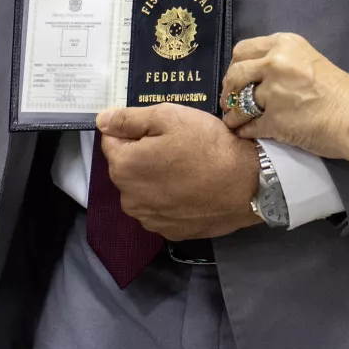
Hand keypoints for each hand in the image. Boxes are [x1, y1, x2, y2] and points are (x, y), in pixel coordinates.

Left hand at [95, 103, 261, 239]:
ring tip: (185, 168)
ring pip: (142, 189)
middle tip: (176, 145)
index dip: (133, 129)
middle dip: (142, 154)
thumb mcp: (169, 117)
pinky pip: (159, 208)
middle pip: (126, 167)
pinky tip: (190, 188)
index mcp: (124, 167)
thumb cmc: (207, 145)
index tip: (159, 128)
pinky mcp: (169, 231)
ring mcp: (149, 219)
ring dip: (154, 178)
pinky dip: (168, 198)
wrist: (247, 184)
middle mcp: (129, 198)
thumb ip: (129, 119)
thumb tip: (102, 120)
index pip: (111, 140)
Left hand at [220, 33, 348, 162]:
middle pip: (235, 73)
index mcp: (284, 44)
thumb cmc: (340, 91)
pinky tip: (246, 133)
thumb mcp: (309, 61)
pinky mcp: (274, 120)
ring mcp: (273, 92)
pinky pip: (247, 127)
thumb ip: (281, 62)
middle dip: (229, 90)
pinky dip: (244, 131)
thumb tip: (254, 75)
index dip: (237, 66)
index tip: (239, 79)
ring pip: (237, 103)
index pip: (243, 50)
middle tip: (231, 101)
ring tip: (236, 120)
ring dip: (233, 114)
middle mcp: (275, 63)